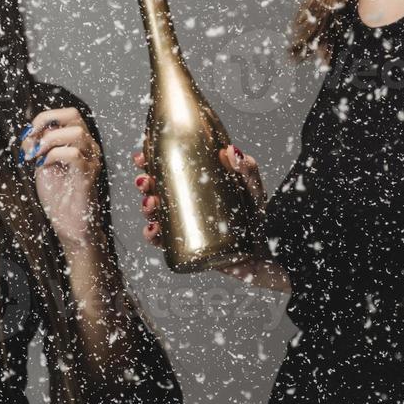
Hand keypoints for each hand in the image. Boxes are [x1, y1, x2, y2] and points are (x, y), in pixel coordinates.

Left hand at [19, 107, 104, 245]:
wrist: (70, 225)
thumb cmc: (59, 197)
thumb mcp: (42, 165)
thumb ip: (37, 148)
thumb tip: (28, 134)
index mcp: (80, 143)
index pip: (67, 114)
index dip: (45, 117)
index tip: (29, 133)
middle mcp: (89, 148)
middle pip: (74, 115)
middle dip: (47, 123)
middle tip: (32, 141)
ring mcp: (91, 161)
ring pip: (76, 133)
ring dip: (50, 141)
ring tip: (37, 156)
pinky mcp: (88, 176)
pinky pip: (74, 154)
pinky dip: (53, 156)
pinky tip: (44, 167)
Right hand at [131, 141, 264, 247]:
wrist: (263, 251)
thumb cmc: (256, 216)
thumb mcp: (252, 188)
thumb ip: (247, 168)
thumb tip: (230, 151)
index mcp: (195, 183)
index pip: (167, 169)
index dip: (150, 163)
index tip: (141, 158)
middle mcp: (186, 203)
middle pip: (155, 191)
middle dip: (144, 185)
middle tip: (146, 182)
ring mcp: (184, 224)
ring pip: (155, 215)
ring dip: (146, 209)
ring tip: (152, 205)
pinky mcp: (185, 245)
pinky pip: (162, 241)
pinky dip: (153, 236)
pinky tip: (154, 230)